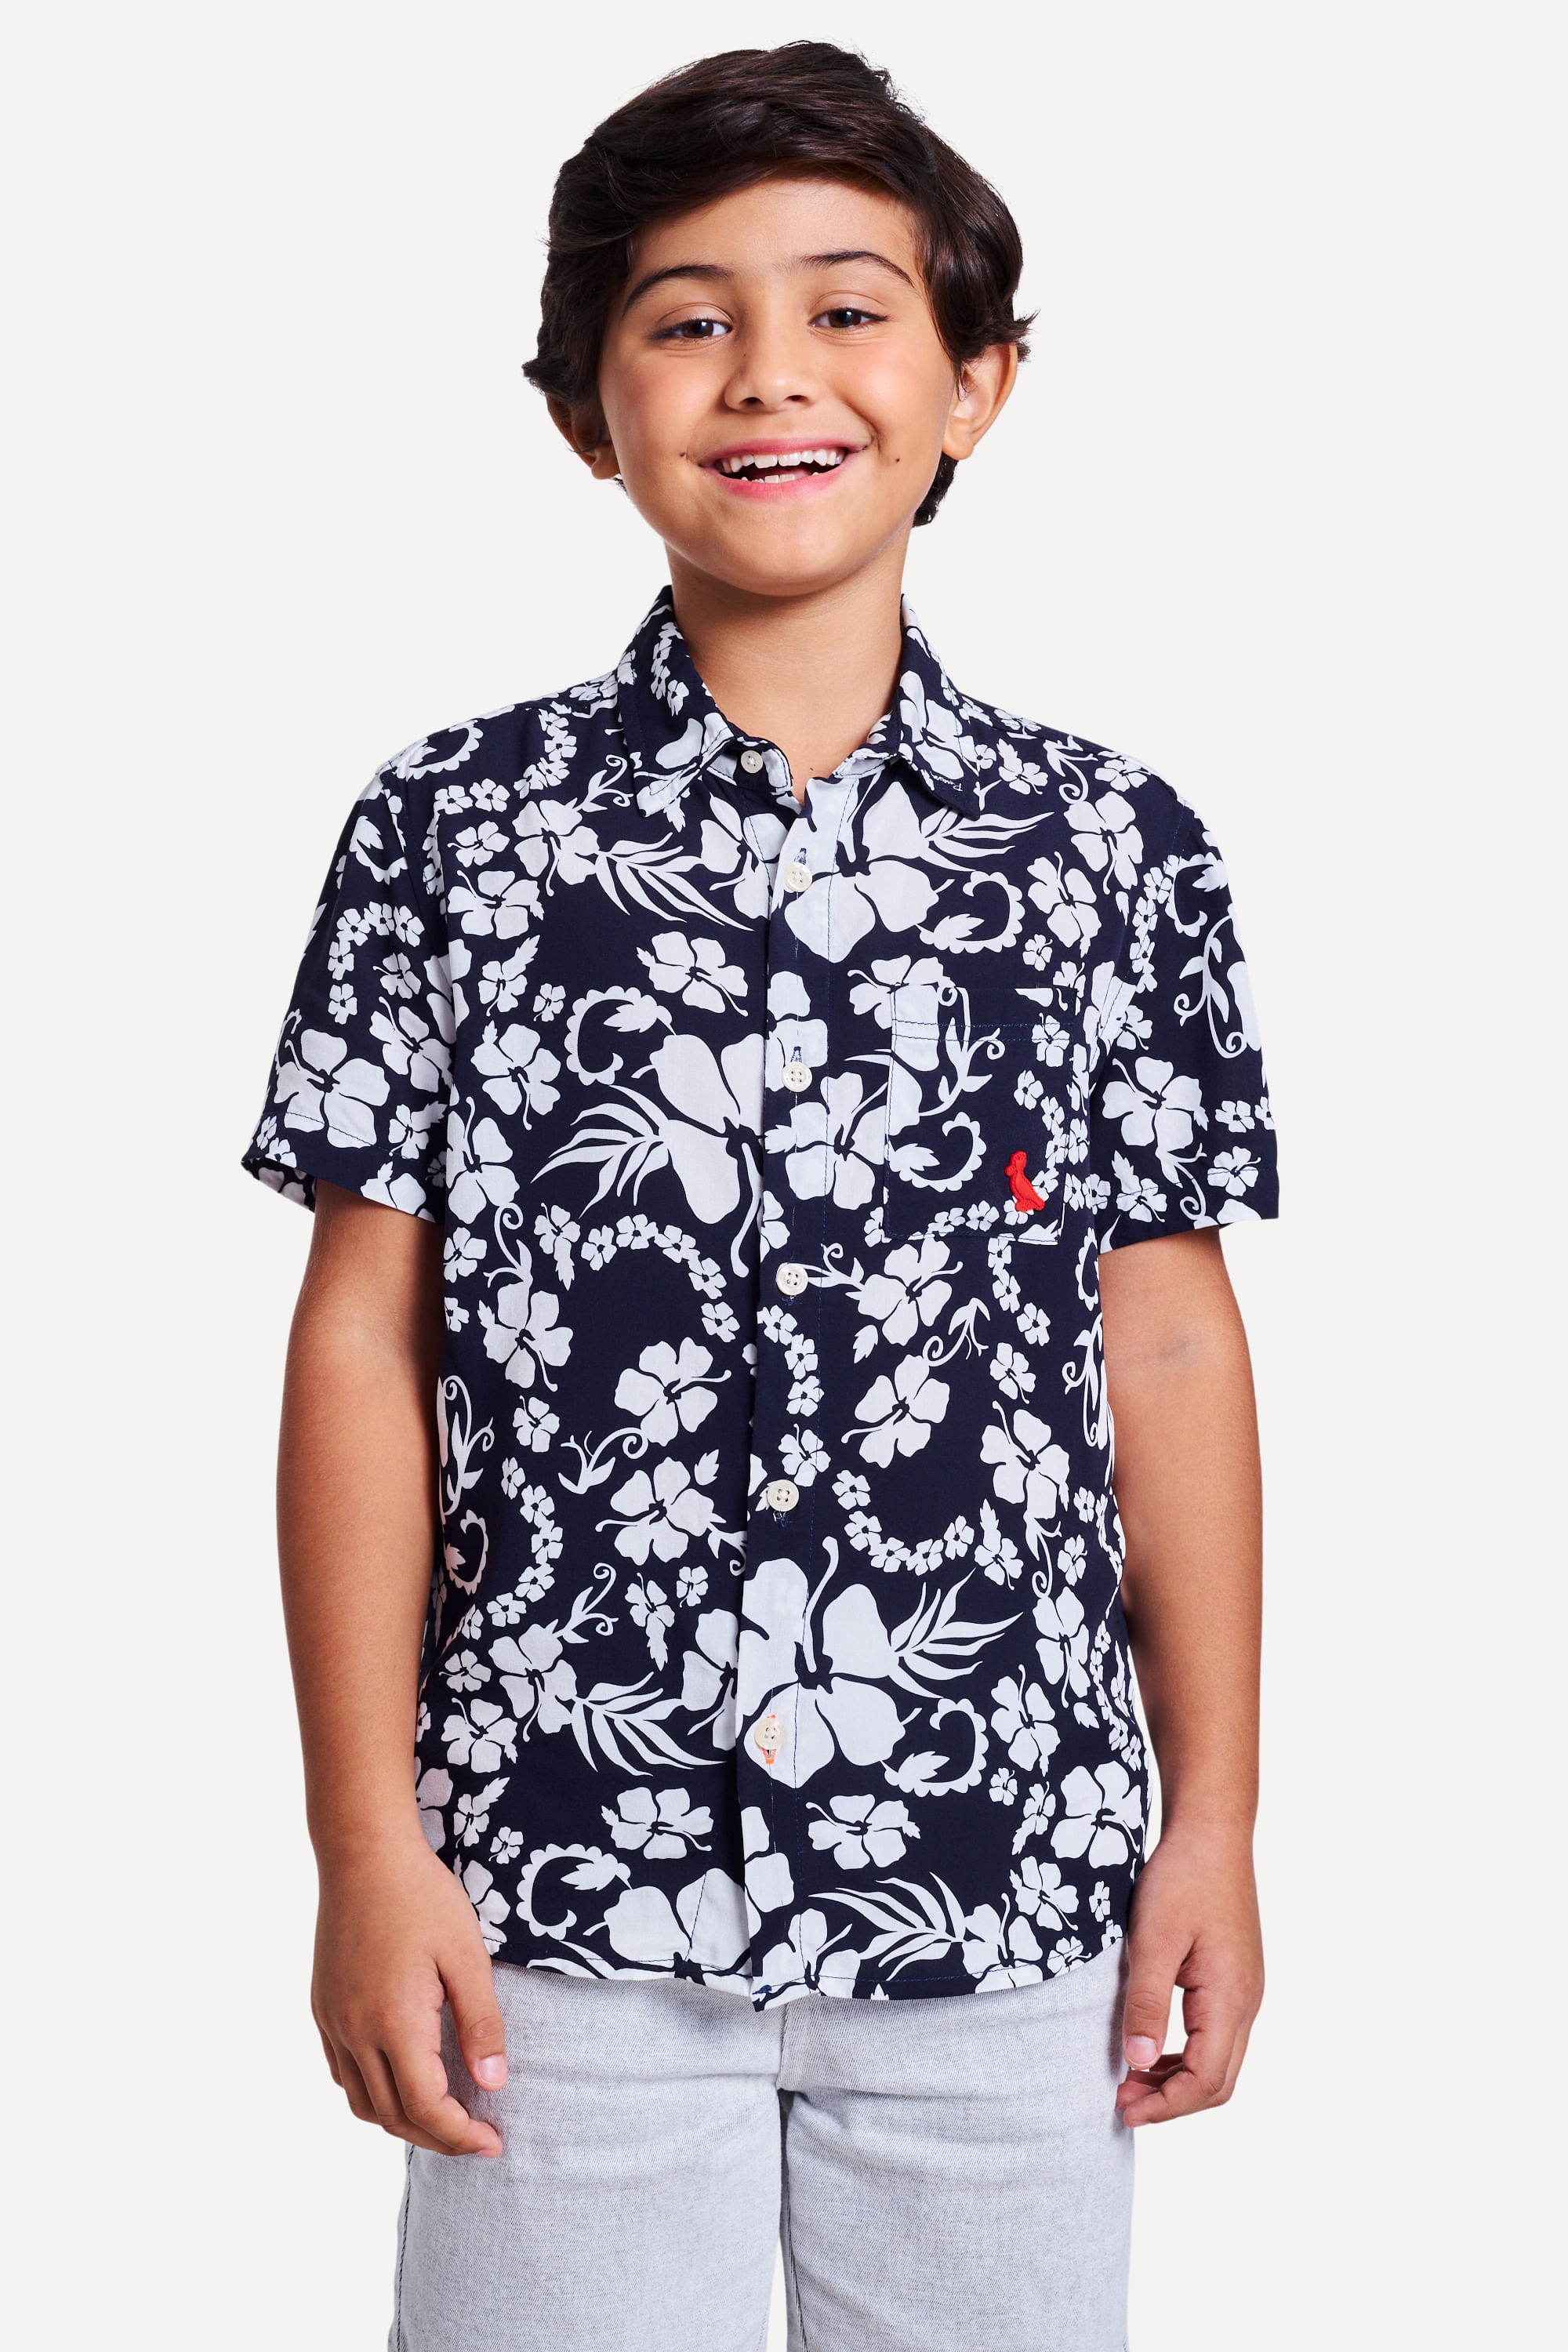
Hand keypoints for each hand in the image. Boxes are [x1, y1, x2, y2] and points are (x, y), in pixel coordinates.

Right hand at [311, 1827, 508, 2156]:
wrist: (362, 1852)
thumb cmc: (421, 1896)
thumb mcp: (466, 1955)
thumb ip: (481, 2023)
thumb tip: (494, 2084)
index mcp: (393, 2023)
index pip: (427, 2107)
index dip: (461, 2135)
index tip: (493, 2142)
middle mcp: (354, 2032)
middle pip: (394, 2116)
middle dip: (438, 2137)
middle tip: (478, 2138)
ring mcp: (332, 2021)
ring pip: (363, 2102)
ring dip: (403, 2122)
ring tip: (444, 2119)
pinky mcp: (323, 2008)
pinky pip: (343, 2073)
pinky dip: (373, 2095)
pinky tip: (401, 2082)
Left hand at [1114, 1823, 1262, 2127]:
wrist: (1211, 1831)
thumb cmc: (1182, 1878)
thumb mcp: (1153, 1939)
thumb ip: (1147, 2003)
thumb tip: (1139, 2064)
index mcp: (1230, 1998)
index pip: (1206, 2080)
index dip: (1166, 2106)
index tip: (1123, 2110)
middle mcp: (1246, 2002)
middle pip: (1219, 2081)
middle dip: (1171, 2101)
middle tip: (1122, 2101)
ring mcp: (1244, 1990)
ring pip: (1220, 2061)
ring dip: (1177, 2079)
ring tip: (1130, 2078)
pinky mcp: (1234, 1977)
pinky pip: (1216, 2035)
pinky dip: (1185, 2053)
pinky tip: (1152, 2047)